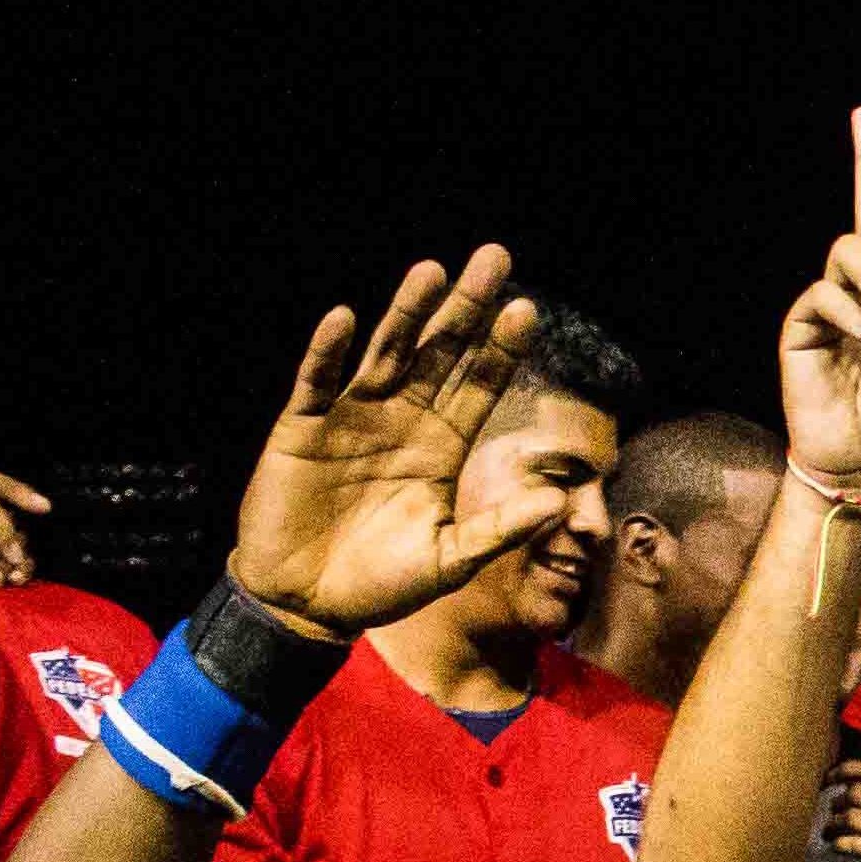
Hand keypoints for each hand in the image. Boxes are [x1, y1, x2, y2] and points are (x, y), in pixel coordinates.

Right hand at [227, 249, 561, 634]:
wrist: (309, 603)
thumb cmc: (383, 582)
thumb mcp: (451, 559)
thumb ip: (500, 528)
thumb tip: (558, 502)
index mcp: (442, 445)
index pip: (479, 386)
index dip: (500, 349)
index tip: (526, 310)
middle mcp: (402, 420)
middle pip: (440, 353)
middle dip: (466, 308)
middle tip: (494, 258)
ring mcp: (352, 418)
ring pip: (385, 354)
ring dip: (406, 313)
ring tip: (431, 272)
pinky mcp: (302, 428)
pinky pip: (317, 382)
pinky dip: (329, 351)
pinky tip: (345, 319)